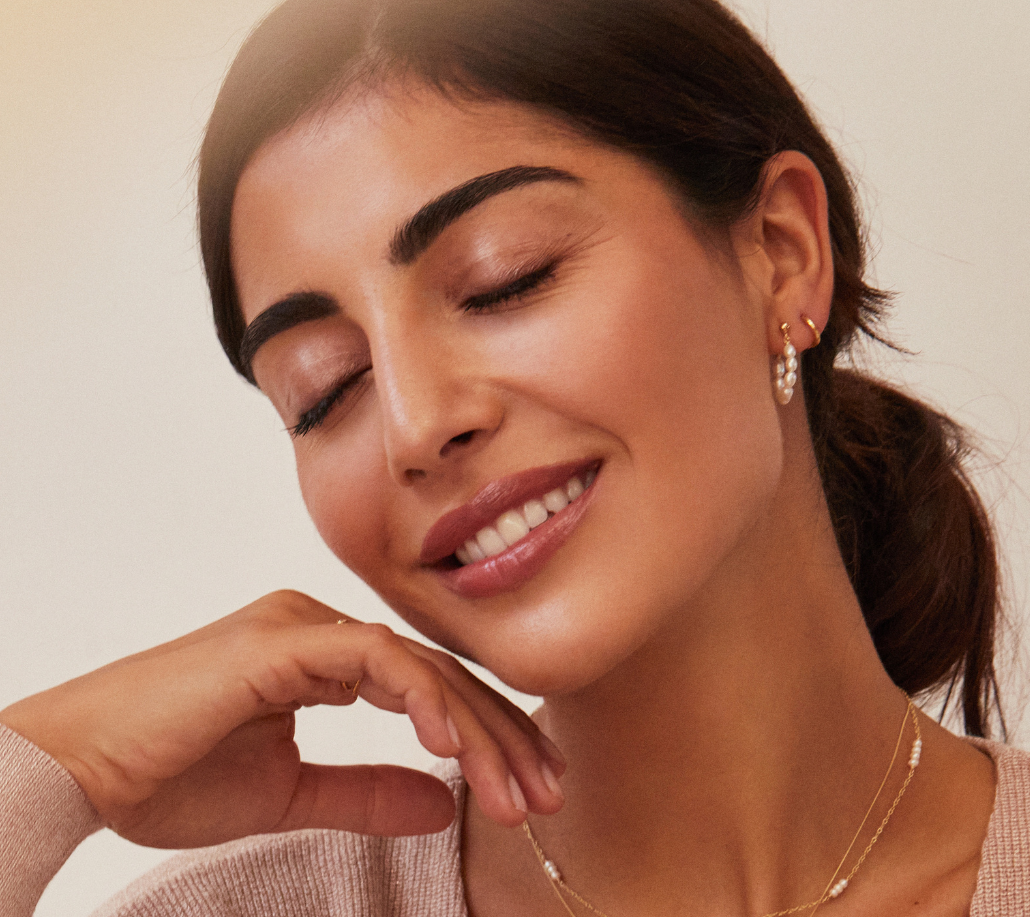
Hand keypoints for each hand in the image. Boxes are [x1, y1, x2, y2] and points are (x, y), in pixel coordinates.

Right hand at [0, 591, 563, 847]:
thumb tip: (444, 802)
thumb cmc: (167, 775)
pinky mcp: (286, 639)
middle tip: (549, 792)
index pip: (427, 688)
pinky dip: (420, 698)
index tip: (531, 786)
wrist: (82, 770)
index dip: (484, 735)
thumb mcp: (290, 793)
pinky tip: (453, 745)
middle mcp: (324, 631)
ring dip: (474, 728)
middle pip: (437, 676)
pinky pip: (374, 661)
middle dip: (500, 735)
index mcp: (325, 657)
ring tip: (519, 788)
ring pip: (419, 667)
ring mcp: (305, 626)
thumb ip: (366, 790)